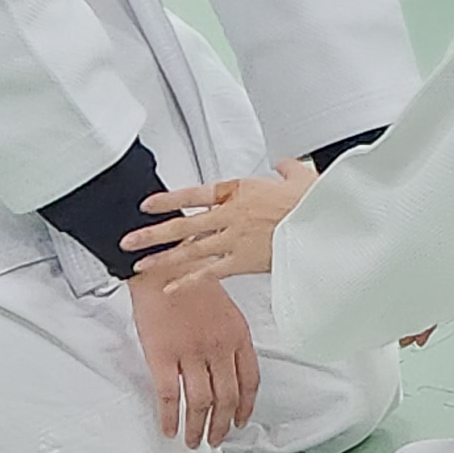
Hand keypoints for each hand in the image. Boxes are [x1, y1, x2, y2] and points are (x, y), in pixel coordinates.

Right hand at [127, 267, 260, 447]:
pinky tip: (169, 429)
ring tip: (193, 441)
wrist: (162, 266)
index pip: (250, 380)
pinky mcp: (162, 355)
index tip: (240, 421)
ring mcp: (191, 353)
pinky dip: (170, 418)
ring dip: (197, 428)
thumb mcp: (225, 309)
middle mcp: (218, 347)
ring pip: (200, 403)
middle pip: (227, 398)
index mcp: (238, 335)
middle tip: (215, 439)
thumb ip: (230, 339)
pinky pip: (169, 397)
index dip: (246, 406)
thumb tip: (229, 370)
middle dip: (222, 425)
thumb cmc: (191, 284)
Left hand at [128, 157, 311, 284]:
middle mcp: (231, 214)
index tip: (147, 204)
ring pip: (189, 249)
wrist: (325, 222)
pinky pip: (209, 273)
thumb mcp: (300, 175)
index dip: (167, 199)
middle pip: (183, 224)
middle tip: (128, 239)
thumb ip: (286, 169)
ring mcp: (234, 239)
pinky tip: (171, 288)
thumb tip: (284, 163)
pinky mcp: (243, 261)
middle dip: (152, 233)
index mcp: (241, 190)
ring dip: (162, 258)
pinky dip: (188, 282)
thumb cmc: (314, 200)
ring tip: (140, 265)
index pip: (194, 194)